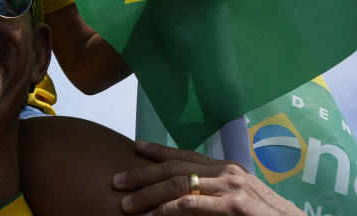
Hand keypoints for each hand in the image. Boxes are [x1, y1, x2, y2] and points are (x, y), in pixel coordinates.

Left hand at [112, 141, 300, 214]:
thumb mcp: (240, 200)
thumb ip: (216, 194)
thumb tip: (187, 197)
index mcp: (228, 168)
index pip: (186, 154)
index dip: (159, 151)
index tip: (136, 147)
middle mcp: (228, 171)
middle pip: (175, 166)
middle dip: (142, 173)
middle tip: (117, 180)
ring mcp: (232, 187)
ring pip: (177, 183)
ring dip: (147, 194)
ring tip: (126, 204)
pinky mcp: (234, 205)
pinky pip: (190, 204)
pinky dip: (165, 210)